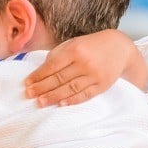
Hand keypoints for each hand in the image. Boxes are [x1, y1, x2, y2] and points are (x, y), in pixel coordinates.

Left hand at [24, 29, 140, 106]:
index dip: (38, 75)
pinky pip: (85, 95)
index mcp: (76, 50)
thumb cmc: (92, 46)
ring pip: (70, 89)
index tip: (27, 83)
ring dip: (54, 96)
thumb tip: (41, 70)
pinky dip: (72, 100)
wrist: (120, 48)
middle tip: (29, 94)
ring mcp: (94, 75)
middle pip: (59, 78)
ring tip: (40, 102)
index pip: (53, 65)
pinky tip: (61, 104)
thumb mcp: (75, 43)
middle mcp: (85, 63)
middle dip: (42, 87)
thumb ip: (58, 54)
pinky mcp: (102, 85)